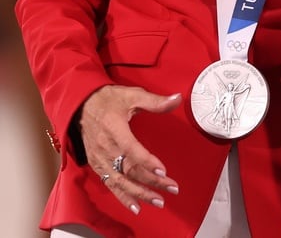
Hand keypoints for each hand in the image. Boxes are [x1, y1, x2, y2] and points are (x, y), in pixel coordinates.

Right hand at [78, 85, 182, 213]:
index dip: (146, 161)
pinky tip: (136, 206)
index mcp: (113, 128)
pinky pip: (110, 183)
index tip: (162, 171)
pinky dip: (122, 196)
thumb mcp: (132, 94)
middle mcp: (104, 146)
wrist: (81, 104)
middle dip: (151, 181)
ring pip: (120, 180)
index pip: (130, 148)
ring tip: (158, 201)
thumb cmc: (108, 99)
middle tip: (172, 188)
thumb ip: (155, 101)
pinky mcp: (97, 164)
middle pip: (129, 169)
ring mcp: (99, 158)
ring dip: (139, 193)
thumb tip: (178, 98)